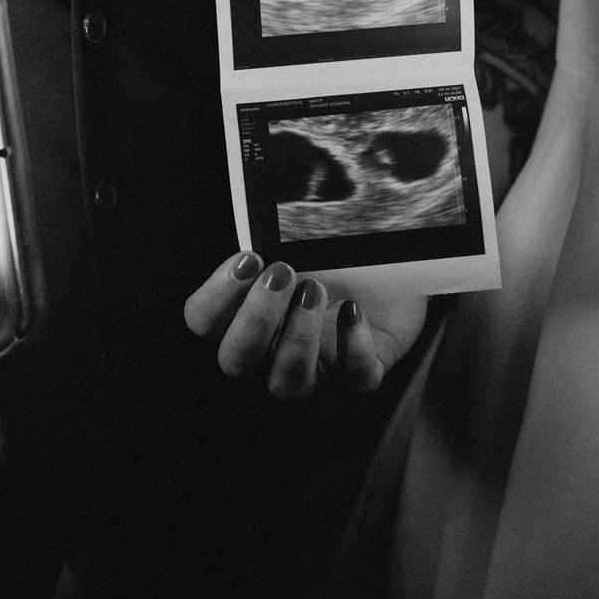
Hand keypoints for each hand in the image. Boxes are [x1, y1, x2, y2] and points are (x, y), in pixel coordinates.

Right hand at [184, 252, 428, 397]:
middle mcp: (270, 356)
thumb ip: (275, 240)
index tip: (248, 258)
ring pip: (287, 383)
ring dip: (297, 335)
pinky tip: (354, 310)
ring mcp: (316, 374)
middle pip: (236, 361)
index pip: (204, 323)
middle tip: (282, 273)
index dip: (216, 295)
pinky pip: (353, 378)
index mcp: (244, 320)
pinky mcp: (361, 377)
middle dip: (255, 318)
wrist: (394, 273)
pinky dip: (352, 345)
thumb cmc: (337, 261)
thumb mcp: (302, 246)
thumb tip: (268, 214)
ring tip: (315, 289)